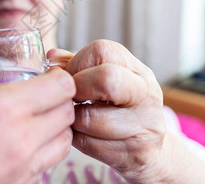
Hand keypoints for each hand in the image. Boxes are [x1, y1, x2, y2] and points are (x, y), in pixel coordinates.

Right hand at [0, 68, 74, 183]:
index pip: (60, 87)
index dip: (59, 76)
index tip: (48, 74)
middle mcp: (18, 141)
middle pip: (67, 113)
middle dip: (60, 98)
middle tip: (41, 92)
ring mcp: (20, 171)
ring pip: (65, 142)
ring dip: (56, 125)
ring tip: (35, 118)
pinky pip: (47, 165)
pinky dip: (43, 150)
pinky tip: (21, 144)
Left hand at [48, 41, 166, 182]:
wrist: (152, 152)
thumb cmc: (122, 110)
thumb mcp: (108, 81)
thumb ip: (78, 66)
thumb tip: (52, 56)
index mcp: (136, 69)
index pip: (101, 50)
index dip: (76, 63)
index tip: (69, 76)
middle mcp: (145, 93)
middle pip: (106, 79)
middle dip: (77, 89)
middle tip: (72, 99)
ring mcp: (144, 124)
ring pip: (89, 118)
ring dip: (72, 119)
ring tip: (76, 119)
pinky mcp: (136, 153)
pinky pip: (88, 144)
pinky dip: (77, 139)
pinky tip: (83, 135)